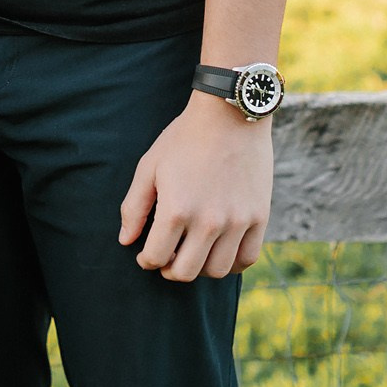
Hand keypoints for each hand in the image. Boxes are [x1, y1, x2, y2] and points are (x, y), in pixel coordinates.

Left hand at [119, 91, 275, 281]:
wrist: (230, 114)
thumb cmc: (184, 138)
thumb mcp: (150, 166)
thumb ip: (134, 207)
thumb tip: (126, 240)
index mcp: (176, 210)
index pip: (156, 258)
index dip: (146, 260)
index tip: (146, 254)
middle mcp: (208, 222)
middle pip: (185, 272)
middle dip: (169, 270)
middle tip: (167, 258)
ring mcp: (237, 221)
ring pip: (217, 271)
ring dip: (200, 268)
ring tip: (193, 253)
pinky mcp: (260, 216)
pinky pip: (247, 258)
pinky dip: (231, 263)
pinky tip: (220, 251)